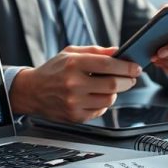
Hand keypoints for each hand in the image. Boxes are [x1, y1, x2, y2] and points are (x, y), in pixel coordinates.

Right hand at [10, 45, 140, 122]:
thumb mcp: (70, 53)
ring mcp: (74, 102)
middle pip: (112, 85)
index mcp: (73, 64)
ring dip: (115, 93)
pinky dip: (103, 103)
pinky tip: (95, 96)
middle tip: (130, 78)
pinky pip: (100, 111)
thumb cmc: (53, 70)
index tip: (136, 68)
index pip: (107, 65)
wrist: (31, 91)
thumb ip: (95, 51)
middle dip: (127, 81)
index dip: (126, 67)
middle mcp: (73, 84)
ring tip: (109, 87)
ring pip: (109, 100)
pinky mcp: (74, 116)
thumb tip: (118, 52)